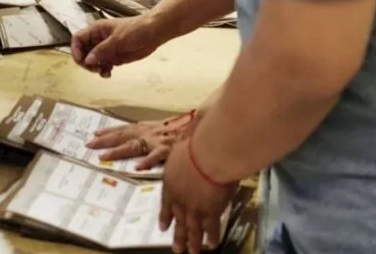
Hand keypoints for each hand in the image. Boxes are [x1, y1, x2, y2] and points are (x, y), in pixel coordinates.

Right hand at [71, 16, 163, 76]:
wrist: (154, 33)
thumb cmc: (136, 30)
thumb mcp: (118, 39)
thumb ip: (102, 50)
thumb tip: (87, 61)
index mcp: (96, 30)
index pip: (78, 39)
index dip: (75, 50)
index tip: (81, 61)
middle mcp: (98, 40)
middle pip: (83, 52)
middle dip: (85, 62)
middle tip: (94, 68)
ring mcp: (106, 50)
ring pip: (91, 61)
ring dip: (93, 68)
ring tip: (102, 71)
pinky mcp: (114, 58)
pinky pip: (102, 66)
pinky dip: (102, 71)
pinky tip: (108, 74)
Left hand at [85, 112, 196, 170]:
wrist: (204, 125)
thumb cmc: (186, 128)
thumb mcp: (167, 128)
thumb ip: (154, 134)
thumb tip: (144, 144)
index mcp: (149, 128)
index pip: (125, 129)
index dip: (109, 131)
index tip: (94, 134)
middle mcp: (150, 133)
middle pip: (124, 136)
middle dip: (105, 140)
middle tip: (88, 145)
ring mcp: (159, 141)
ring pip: (135, 145)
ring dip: (118, 151)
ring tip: (103, 157)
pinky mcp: (170, 150)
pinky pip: (157, 156)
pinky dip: (147, 161)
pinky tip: (137, 167)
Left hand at [160, 139, 236, 253]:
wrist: (209, 154)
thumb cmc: (197, 144)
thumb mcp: (183, 144)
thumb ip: (183, 146)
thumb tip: (186, 133)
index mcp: (170, 183)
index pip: (166, 203)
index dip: (165, 216)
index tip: (163, 227)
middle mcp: (179, 199)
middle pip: (178, 220)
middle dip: (178, 236)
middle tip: (176, 248)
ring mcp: (193, 207)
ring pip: (192, 229)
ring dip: (192, 242)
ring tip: (191, 252)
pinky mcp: (210, 212)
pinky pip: (211, 229)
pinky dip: (212, 237)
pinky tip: (212, 245)